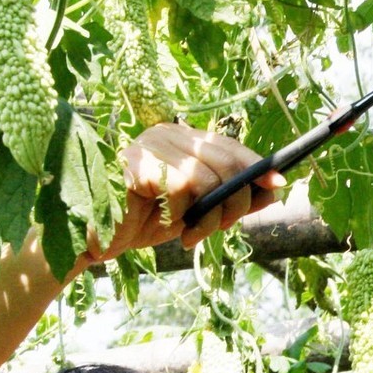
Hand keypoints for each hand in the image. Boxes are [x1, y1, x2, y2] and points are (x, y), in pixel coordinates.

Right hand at [83, 123, 283, 268]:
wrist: (94, 238)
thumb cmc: (142, 222)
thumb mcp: (195, 212)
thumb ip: (230, 199)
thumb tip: (274, 189)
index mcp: (180, 141)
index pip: (229, 145)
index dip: (257, 166)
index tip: (278, 185)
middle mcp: (166, 134)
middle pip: (227, 161)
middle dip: (236, 202)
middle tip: (220, 228)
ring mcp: (150, 145)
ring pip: (209, 178)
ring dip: (208, 217)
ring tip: (189, 234)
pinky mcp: (138, 162)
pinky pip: (183, 188)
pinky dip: (184, 215)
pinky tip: (168, 227)